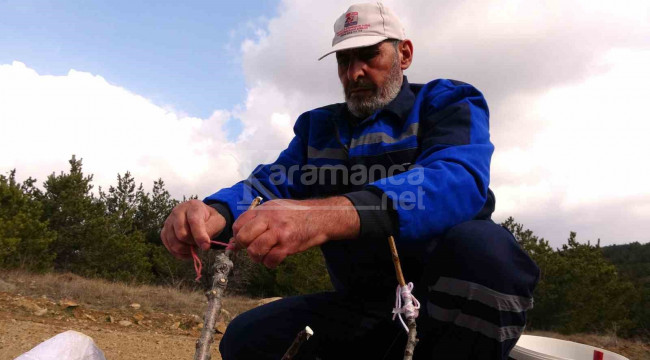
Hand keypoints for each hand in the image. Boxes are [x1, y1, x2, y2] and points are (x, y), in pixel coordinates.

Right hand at [160, 200, 225, 258]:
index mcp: (193, 206)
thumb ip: (211, 230)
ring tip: (194, 247)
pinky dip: (179, 254)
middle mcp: (177, 212)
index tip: (206, 246)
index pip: (194, 221)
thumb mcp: (217, 221)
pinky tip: (188, 252)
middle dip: (193, 243)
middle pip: (181, 234)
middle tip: (200, 243)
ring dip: (186, 250)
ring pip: (174, 242)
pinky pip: (169, 247)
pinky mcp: (164, 231)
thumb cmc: (210, 219)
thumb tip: (203, 245)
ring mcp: (169, 222)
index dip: (199, 236)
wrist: (201, 216)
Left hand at [232, 197, 358, 267]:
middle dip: (245, 247)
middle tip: (253, 248)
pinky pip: (270, 260)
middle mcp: (269, 219)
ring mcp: (279, 232)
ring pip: (255, 250)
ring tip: (264, 255)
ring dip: (257, 257)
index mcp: (264, 209)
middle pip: (243, 237)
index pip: (239, 224)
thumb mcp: (276, 208)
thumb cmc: (297, 214)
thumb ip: (258, 219)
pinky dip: (270, 263)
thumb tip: (237, 238)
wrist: (321, 217)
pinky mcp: (288, 245)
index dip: (237, 236)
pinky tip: (275, 259)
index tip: (243, 241)